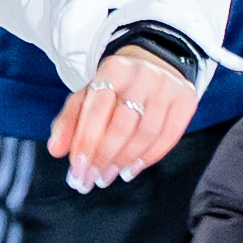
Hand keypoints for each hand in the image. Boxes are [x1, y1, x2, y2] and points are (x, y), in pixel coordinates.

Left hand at [48, 48, 197, 192]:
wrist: (156, 61)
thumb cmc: (115, 86)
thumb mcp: (88, 94)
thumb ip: (69, 121)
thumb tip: (56, 150)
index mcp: (113, 69)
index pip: (96, 109)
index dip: (86, 142)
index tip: (76, 169)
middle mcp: (142, 76)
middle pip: (121, 125)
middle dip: (103, 158)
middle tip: (91, 180)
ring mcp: (167, 88)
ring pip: (145, 134)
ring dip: (123, 161)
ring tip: (107, 177)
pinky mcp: (186, 99)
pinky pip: (168, 136)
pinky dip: (148, 158)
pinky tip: (130, 169)